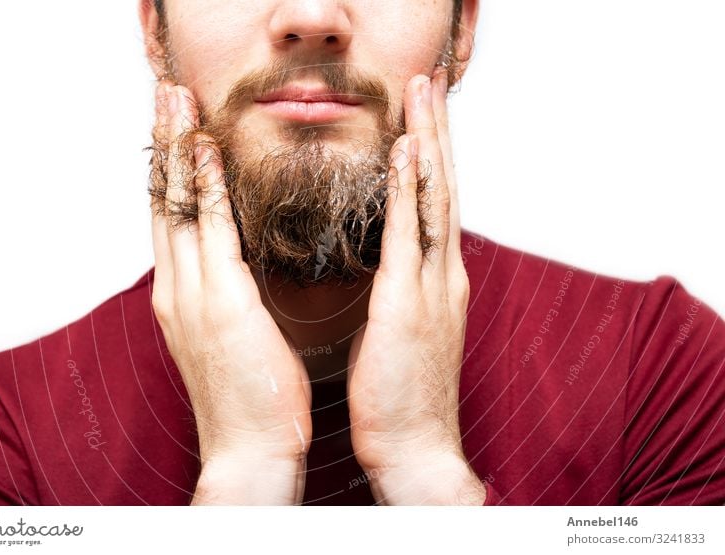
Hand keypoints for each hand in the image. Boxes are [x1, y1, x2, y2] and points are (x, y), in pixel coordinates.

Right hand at [150, 81, 311, 504]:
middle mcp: (176, 291)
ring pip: (178, 207)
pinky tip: (206, 150)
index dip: (171, 172)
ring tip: (177, 102)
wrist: (251, 451)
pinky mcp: (220, 303)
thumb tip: (236, 271)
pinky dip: (207, 187)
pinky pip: (211, 231)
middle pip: (163, 203)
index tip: (176, 131)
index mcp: (181, 300)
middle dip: (164, 146)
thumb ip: (226, 299)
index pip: (170, 223)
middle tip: (166, 96)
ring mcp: (192, 295)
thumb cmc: (249, 399)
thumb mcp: (230, 339)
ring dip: (177, 150)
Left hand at [346, 70, 484, 504]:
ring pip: (433, 199)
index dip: (430, 156)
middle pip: (442, 188)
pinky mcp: (408, 304)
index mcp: (437, 281)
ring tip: (424, 95)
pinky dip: (408, 190)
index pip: (434, 204)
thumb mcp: (401, 330)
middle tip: (430, 82)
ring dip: (428, 142)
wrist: (414, 448)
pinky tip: (406, 152)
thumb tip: (386, 265)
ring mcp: (431, 287)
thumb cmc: (400, 394)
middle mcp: (443, 275)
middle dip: (436, 132)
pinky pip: (409, 236)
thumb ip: (399, 290)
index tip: (421, 116)